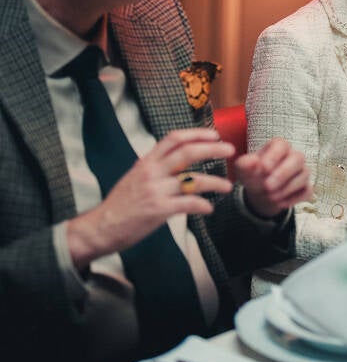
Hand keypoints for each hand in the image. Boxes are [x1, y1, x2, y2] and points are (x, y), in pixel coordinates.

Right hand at [66, 128, 234, 272]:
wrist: (100, 227)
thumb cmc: (119, 205)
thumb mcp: (133, 177)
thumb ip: (153, 167)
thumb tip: (172, 160)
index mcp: (146, 162)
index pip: (173, 139)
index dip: (196, 134)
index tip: (214, 134)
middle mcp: (151, 172)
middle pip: (188, 152)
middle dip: (212, 149)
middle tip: (230, 149)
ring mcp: (155, 190)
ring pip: (193, 179)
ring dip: (214, 182)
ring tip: (227, 186)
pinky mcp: (158, 210)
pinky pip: (187, 204)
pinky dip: (202, 205)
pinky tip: (209, 208)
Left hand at [236, 138, 311, 219]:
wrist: (260, 191)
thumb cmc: (253, 174)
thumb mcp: (243, 169)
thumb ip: (245, 164)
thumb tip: (252, 161)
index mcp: (278, 146)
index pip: (282, 145)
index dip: (274, 156)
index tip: (263, 168)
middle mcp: (294, 156)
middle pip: (298, 158)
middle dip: (283, 173)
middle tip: (267, 186)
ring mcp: (302, 171)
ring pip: (303, 176)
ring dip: (286, 188)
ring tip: (270, 196)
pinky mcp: (306, 187)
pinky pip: (306, 191)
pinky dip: (294, 198)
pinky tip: (280, 202)